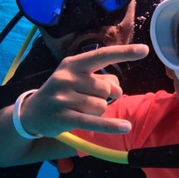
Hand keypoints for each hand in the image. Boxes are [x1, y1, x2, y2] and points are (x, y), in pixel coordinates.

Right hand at [20, 44, 148, 137]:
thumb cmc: (62, 92)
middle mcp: (67, 77)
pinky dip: (110, 126)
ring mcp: (63, 97)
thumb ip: (100, 79)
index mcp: (73, 63)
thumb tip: (117, 89)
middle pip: (105, 88)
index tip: (145, 50)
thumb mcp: (77, 78)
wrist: (33, 112)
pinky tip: (125, 127)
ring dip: (98, 112)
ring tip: (81, 110)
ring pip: (101, 106)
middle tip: (90, 99)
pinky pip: (93, 122)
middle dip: (106, 97)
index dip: (124, 53)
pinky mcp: (63, 117)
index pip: (102, 55)